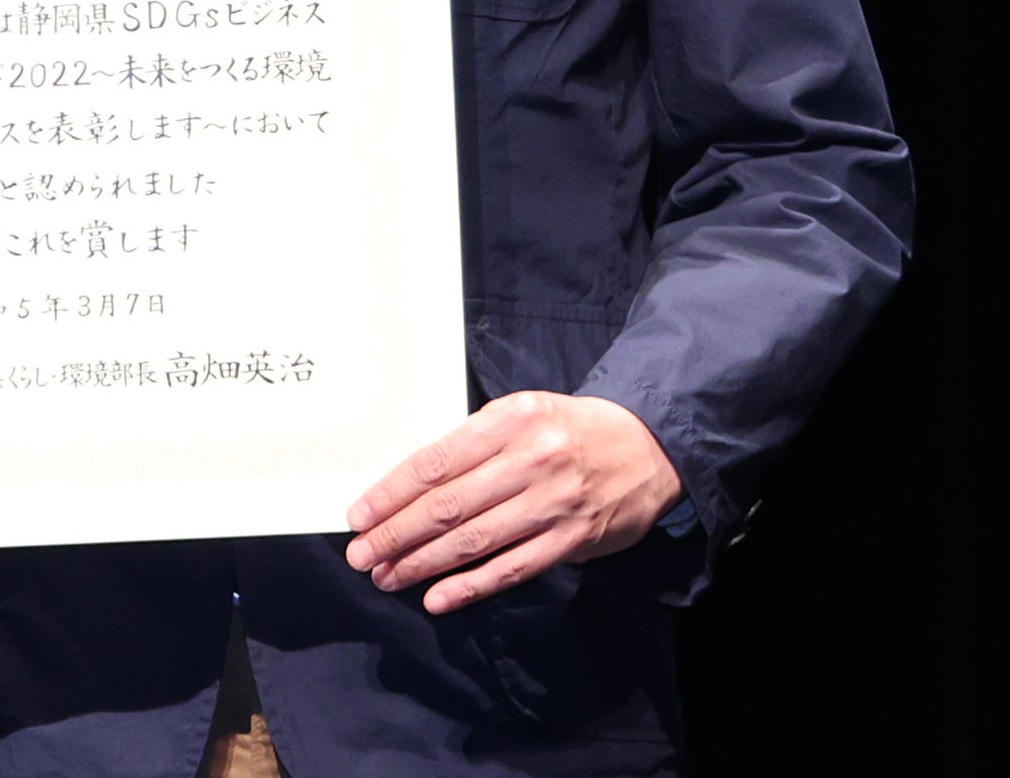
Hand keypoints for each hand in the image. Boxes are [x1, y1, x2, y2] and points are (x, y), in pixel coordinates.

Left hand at [342, 393, 680, 614]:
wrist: (650, 446)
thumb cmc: (568, 429)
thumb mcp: (522, 412)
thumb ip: (473, 443)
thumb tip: (411, 486)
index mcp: (510, 420)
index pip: (435, 462)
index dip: (392, 494)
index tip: (360, 516)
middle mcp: (530, 460)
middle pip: (448, 505)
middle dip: (396, 534)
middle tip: (360, 554)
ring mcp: (552, 504)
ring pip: (474, 541)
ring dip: (423, 563)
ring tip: (387, 576)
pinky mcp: (571, 540)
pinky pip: (512, 569)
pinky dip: (471, 586)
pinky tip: (437, 597)